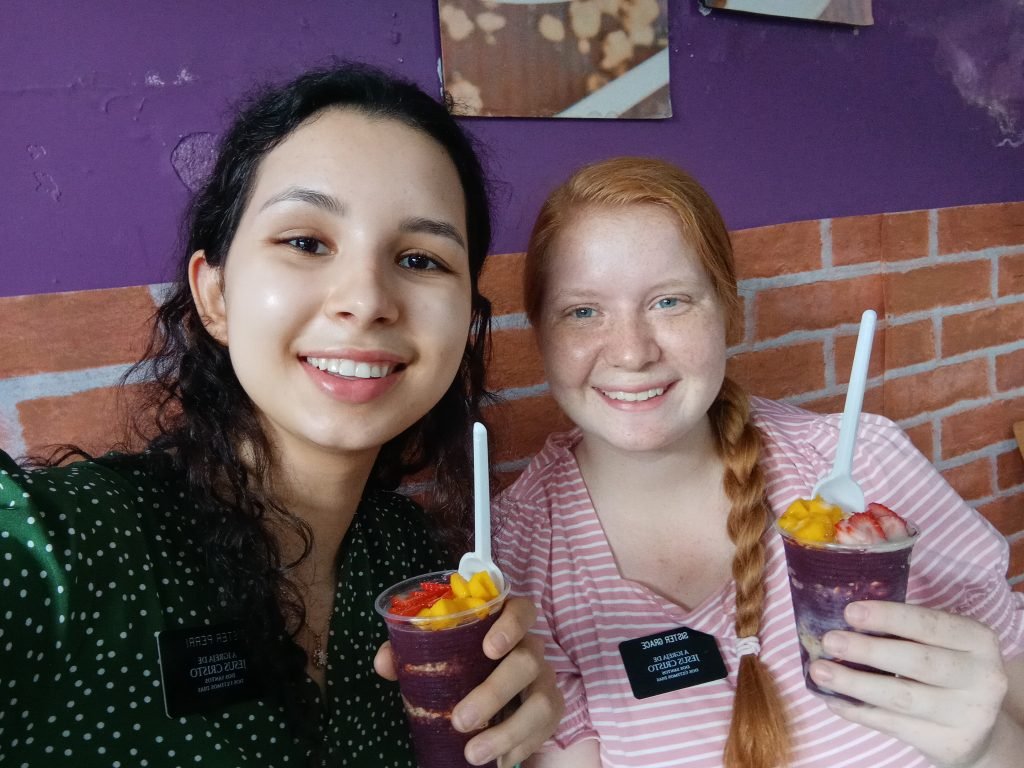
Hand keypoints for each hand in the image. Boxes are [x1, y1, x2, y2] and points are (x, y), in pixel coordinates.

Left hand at [374, 596, 563, 766]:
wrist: (491, 695)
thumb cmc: (461, 664)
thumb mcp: (437, 655)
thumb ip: (408, 653)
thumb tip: (384, 663)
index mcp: (506, 623)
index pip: (521, 610)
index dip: (511, 625)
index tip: (488, 648)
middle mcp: (531, 647)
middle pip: (527, 661)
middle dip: (494, 692)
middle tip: (460, 719)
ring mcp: (544, 679)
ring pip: (541, 702)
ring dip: (507, 731)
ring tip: (473, 754)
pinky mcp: (551, 710)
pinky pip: (544, 730)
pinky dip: (519, 748)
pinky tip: (497, 761)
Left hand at [809, 601, 1008, 766]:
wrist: (977, 729)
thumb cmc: (946, 670)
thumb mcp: (943, 644)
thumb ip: (905, 631)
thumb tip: (843, 620)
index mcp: (978, 640)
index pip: (930, 624)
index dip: (889, 617)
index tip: (850, 612)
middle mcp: (982, 677)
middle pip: (917, 662)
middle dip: (868, 651)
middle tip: (829, 641)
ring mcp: (969, 715)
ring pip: (901, 698)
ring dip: (854, 683)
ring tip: (820, 671)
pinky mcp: (950, 744)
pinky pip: (892, 725)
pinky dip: (857, 711)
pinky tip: (833, 699)